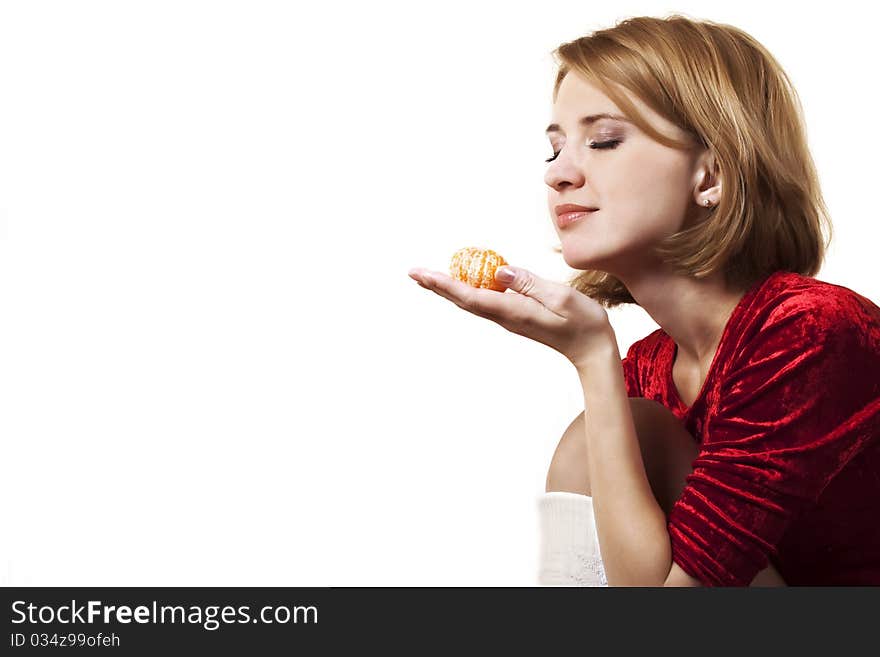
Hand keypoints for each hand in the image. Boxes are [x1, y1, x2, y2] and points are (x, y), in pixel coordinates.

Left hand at [408, 264, 613, 367]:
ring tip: (428, 276)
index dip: (445, 284)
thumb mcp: (561, 297)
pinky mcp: (516, 316)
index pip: (471, 296)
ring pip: (473, 301)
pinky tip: (464, 281)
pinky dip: (469, 290)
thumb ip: (529, 283)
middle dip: (437, 286)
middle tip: (413, 273)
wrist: (593, 350)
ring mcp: (510, 318)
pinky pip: (487, 300)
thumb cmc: (583, 323)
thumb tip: (498, 271)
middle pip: (464, 300)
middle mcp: (505, 317)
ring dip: (449, 289)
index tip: (424, 274)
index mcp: (513, 312)